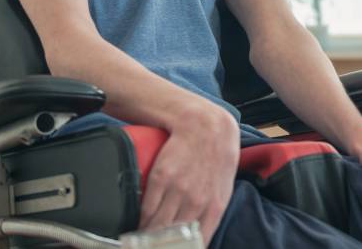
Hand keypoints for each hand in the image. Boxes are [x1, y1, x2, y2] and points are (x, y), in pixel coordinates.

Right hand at [138, 102, 240, 243]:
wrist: (206, 125)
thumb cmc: (216, 156)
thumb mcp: (223, 188)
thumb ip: (211, 212)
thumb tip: (199, 233)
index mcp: (214, 207)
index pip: (196, 243)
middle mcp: (196, 202)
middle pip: (173, 238)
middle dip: (161, 247)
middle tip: (153, 246)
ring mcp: (178, 190)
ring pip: (157, 226)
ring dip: (147, 237)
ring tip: (141, 242)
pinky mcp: (161, 177)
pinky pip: (147, 208)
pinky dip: (140, 221)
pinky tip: (137, 226)